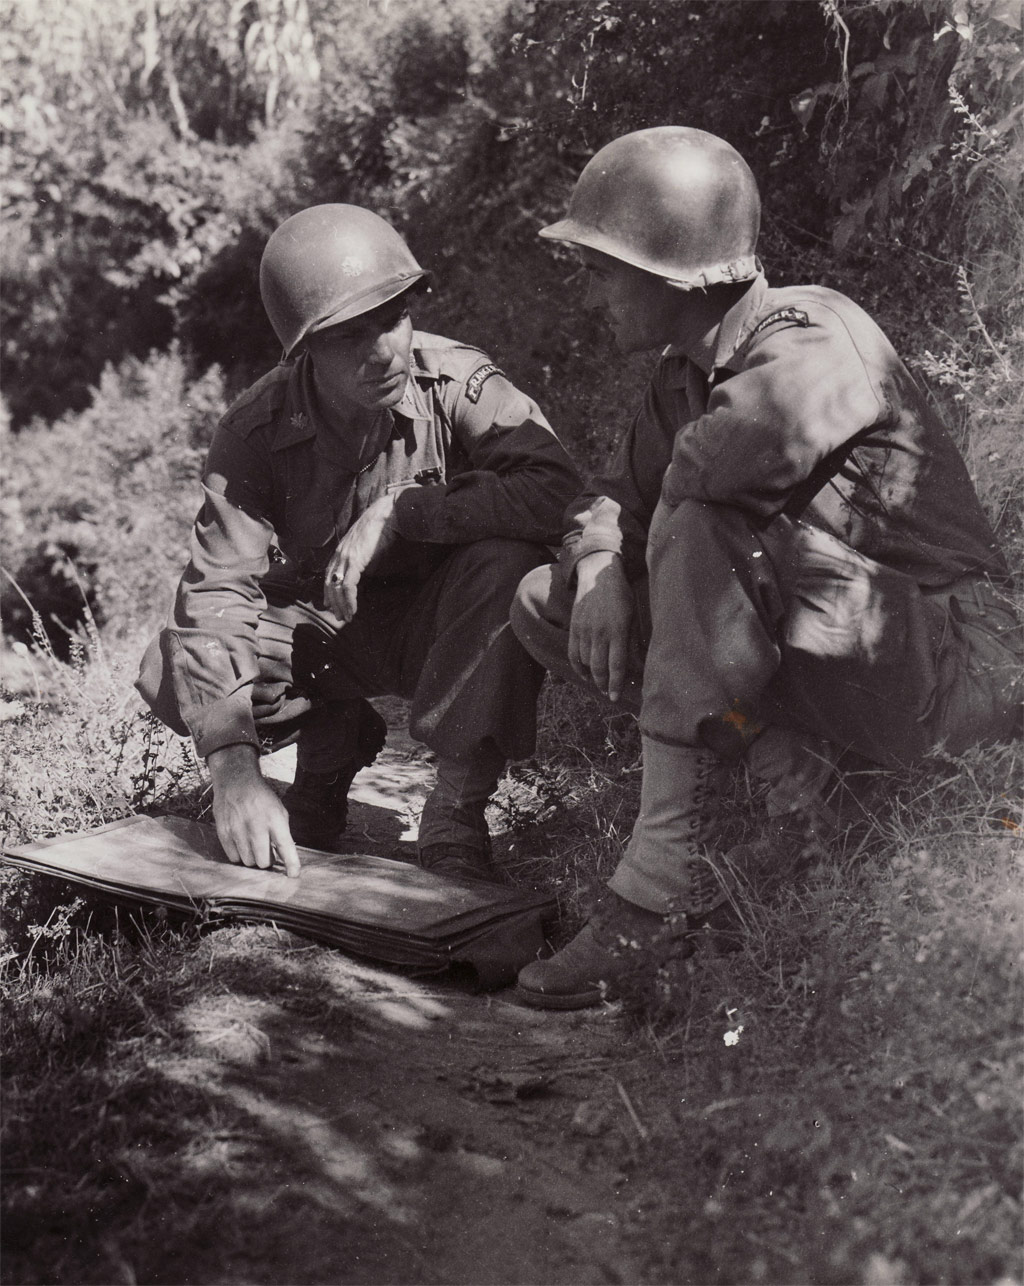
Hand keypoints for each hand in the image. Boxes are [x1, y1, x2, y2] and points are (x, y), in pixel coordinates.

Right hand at [207, 744, 299, 877]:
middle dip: (267, 861)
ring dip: (252, 858)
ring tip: (253, 844)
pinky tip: (242, 842)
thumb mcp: (279, 811)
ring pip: (248, 862)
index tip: (294, 875)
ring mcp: (238, 829)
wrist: (236, 781)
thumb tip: (284, 859)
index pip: (285, 846)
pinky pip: (233, 857)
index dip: (291, 863)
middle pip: (263, 862)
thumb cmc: (261, 799)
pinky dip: (239, 854)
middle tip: (266, 852)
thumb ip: (282, 834)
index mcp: (275, 818)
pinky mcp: (224, 832)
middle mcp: (256, 825)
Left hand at [324, 493, 397, 621]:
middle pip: (329, 583)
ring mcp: (345, 557)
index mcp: (340, 551)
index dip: (328, 592)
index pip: (328, 575)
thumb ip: (361, 560)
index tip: (331, 605)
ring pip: (336, 587)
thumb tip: (364, 573)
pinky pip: (347, 585)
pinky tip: (353, 608)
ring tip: (347, 617)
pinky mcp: (354, 560)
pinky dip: (349, 599)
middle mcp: (339, 555)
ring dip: (341, 605)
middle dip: (333, 602)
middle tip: (339, 616)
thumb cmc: (381, 530)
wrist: (386, 515)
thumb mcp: (367, 548)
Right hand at [569, 551, 633, 701]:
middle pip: (599, 667)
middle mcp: (600, 632)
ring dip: (592, 675)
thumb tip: (636, 666)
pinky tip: (584, 673)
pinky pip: (573, 653)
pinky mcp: (574, 627)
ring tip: (599, 682)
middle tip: (607, 692)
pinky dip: (578, 666)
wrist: (599, 575)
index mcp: (618, 630)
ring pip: (586, 662)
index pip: (616, 665)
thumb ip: (632, 642)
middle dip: (603, 683)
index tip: (615, 697)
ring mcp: (584, 630)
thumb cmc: (622, 597)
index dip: (616, 684)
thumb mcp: (633, 618)